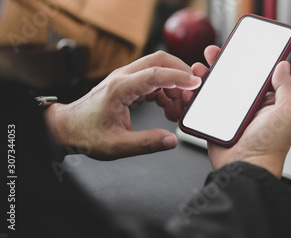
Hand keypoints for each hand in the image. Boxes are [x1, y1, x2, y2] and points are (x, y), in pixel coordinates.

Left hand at [45, 51, 201, 159]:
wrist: (67, 128)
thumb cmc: (86, 134)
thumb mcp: (117, 146)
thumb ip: (147, 143)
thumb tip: (171, 140)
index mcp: (119, 88)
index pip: (155, 74)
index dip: (179, 77)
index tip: (196, 83)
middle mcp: (123, 77)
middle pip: (159, 60)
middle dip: (181, 73)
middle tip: (192, 94)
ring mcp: (125, 78)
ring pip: (158, 68)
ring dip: (174, 85)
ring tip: (177, 109)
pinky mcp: (128, 84)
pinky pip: (153, 79)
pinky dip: (166, 90)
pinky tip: (167, 108)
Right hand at [192, 46, 290, 177]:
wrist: (246, 169)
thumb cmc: (270, 147)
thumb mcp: (288, 114)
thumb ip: (288, 88)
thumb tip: (284, 66)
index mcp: (268, 101)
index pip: (258, 74)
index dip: (249, 59)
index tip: (240, 47)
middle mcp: (249, 106)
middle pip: (234, 78)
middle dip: (223, 63)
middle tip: (214, 53)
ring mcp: (231, 114)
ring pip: (217, 88)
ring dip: (207, 76)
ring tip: (199, 68)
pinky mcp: (215, 122)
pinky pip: (204, 105)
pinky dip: (196, 95)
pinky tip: (192, 88)